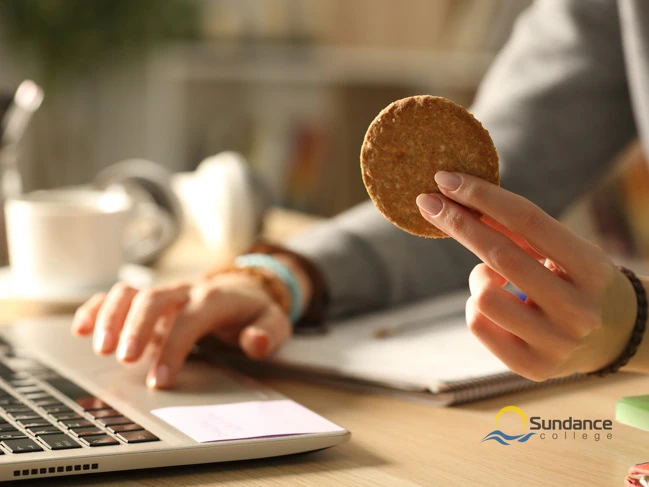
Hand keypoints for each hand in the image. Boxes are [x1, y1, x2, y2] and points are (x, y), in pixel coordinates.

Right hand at [71, 273, 291, 388]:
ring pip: (131, 292)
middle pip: (154, 299)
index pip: (191, 319)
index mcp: (216, 298)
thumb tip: (253, 343)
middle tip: (125, 359)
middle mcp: (186, 290)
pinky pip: (119, 295)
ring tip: (100, 348)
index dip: (174, 348)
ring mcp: (165, 292)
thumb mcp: (274, 322)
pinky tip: (80, 327)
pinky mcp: (149, 297)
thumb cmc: (255, 311)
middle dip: (136, 327)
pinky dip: (97, 307)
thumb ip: (268, 333)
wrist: (246, 287)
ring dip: (111, 316)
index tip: (161, 380)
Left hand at [416, 171, 638, 380]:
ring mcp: (556, 344)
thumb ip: (517, 229)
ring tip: (496, 280)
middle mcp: (578, 310)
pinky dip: (476, 306)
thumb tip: (458, 199)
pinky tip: (498, 306)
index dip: (482, 195)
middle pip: (499, 254)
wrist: (613, 336)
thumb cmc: (577, 280)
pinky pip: (476, 323)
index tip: (446, 179)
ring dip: (478, 277)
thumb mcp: (563, 249)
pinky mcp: (532, 367)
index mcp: (592, 269)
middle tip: (428, 201)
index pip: (528, 220)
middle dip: (456, 221)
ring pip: (482, 295)